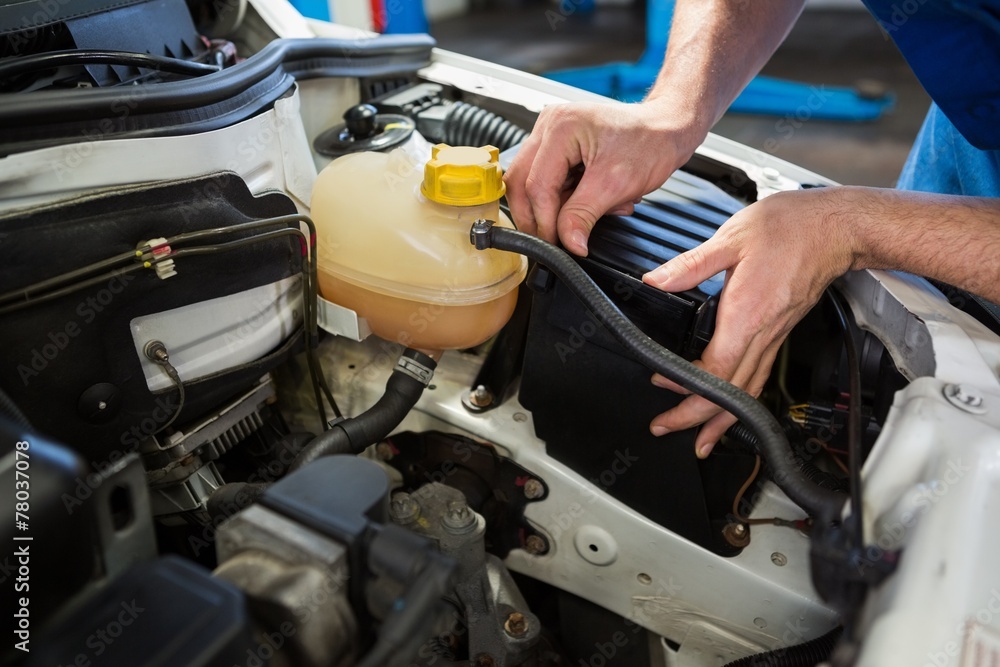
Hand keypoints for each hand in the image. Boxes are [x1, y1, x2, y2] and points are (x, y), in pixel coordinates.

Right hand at [503, 99, 702, 255]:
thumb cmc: (650, 143)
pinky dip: (565, 199)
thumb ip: (583, 216)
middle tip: (552, 241)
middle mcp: (549, 125)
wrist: (667, 130)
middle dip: (537, 216)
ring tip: (587, 214)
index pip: (536, 185)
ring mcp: (551, 134)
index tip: (556, 245)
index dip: (544, 221)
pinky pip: (548, 180)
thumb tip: (567, 243)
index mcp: (560, 127)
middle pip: (521, 182)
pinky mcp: (558, 146)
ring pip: (532, 183)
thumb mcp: (615, 185)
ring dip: (554, 207)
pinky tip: (591, 202)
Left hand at [642, 187, 855, 457]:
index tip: (661, 386)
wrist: (835, 227)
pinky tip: (730, 405)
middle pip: (730, 392)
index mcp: (747, 314)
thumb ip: (691, 264)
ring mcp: (774, 337)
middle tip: (665, 428)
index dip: (686, 385)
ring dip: (722, 420)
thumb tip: (656, 280)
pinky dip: (741, 398)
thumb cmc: (791, 228)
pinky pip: (758, 376)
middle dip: (696, 418)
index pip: (715, 369)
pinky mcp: (780, 333)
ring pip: (747, 391)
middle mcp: (763, 334)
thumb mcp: (732, 238)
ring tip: (700, 440)